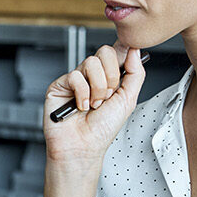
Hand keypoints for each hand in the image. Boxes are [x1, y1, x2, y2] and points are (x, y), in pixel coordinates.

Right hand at [43, 44, 144, 163]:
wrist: (83, 147)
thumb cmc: (102, 130)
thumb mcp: (128, 100)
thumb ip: (136, 74)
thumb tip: (135, 50)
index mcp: (109, 77)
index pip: (117, 52)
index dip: (123, 49)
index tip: (129, 54)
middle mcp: (93, 76)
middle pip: (105, 53)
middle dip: (111, 77)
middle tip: (108, 96)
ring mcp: (77, 79)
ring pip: (91, 63)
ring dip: (98, 89)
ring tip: (94, 105)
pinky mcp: (60, 84)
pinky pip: (75, 76)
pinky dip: (82, 94)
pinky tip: (80, 106)